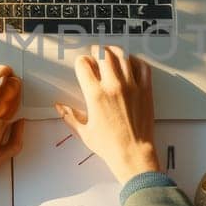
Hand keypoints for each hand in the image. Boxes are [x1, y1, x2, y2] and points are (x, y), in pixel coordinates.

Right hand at [54, 46, 158, 183]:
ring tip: (110, 53)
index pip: (84, 64)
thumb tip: (59, 107)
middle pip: (103, 54)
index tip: (82, 65)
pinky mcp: (146, 90)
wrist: (133, 154)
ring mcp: (131, 86)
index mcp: (95, 95)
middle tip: (95, 54)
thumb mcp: (84, 132)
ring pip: (122, 56)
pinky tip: (130, 62)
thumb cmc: (110, 146)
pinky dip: (136, 60)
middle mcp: (113, 87)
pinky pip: (142, 66)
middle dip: (96, 51)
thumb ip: (69, 116)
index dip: (81, 61)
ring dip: (114, 51)